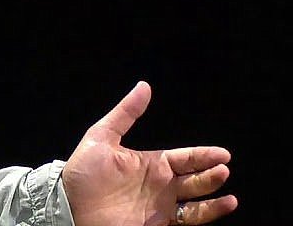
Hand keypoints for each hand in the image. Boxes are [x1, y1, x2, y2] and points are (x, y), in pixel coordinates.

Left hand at [61, 81, 237, 225]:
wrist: (68, 206)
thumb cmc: (82, 172)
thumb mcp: (101, 137)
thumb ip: (125, 114)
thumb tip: (144, 86)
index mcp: (149, 164)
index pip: (184, 158)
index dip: (203, 156)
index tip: (223, 154)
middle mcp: (159, 185)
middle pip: (194, 179)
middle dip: (211, 174)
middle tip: (223, 168)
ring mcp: (160, 206)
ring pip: (196, 201)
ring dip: (213, 196)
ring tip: (228, 193)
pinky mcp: (158, 223)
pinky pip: (189, 220)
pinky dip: (207, 214)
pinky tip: (222, 206)